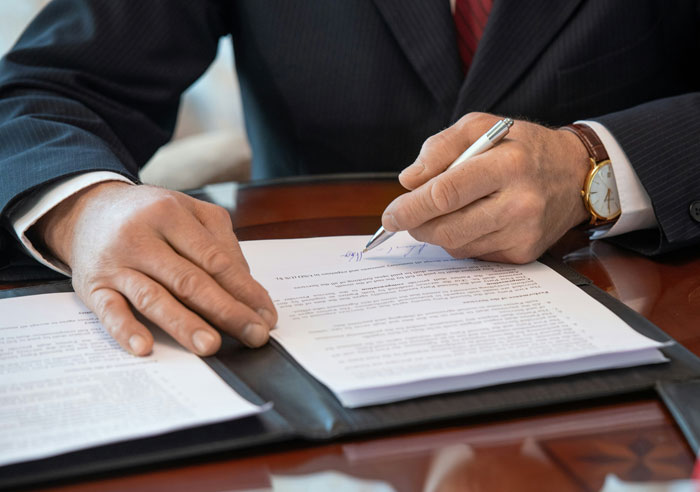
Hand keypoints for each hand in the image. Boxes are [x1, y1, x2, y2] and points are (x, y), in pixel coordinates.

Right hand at [33, 182, 276, 355]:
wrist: (87, 210)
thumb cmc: (149, 215)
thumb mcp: (187, 211)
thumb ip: (219, 243)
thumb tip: (246, 287)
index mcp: (170, 214)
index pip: (215, 259)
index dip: (244, 289)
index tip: (266, 315)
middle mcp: (141, 237)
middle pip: (190, 280)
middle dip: (226, 311)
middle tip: (254, 336)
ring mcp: (115, 263)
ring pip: (153, 297)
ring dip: (183, 323)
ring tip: (210, 345)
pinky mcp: (91, 286)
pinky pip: (109, 311)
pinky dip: (125, 329)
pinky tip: (144, 347)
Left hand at [381, 113, 590, 262]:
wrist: (575, 175)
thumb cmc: (521, 147)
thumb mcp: (482, 127)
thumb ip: (441, 147)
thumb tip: (408, 180)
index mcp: (508, 165)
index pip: (447, 193)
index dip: (411, 207)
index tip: (390, 215)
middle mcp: (520, 203)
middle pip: (448, 228)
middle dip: (417, 225)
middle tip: (404, 217)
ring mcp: (524, 233)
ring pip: (457, 245)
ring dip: (437, 232)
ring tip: (443, 211)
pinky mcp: (524, 253)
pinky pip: (474, 254)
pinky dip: (460, 240)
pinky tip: (471, 220)